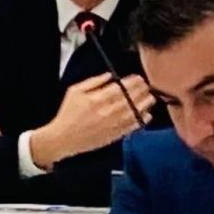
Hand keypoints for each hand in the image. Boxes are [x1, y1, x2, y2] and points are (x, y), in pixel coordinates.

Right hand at [30, 72, 154, 169]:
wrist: (62, 138)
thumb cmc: (67, 114)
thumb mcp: (75, 91)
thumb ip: (93, 82)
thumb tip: (109, 75)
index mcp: (96, 99)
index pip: (120, 88)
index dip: (131, 82)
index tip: (138, 77)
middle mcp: (106, 112)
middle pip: (129, 99)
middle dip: (140, 91)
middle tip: (146, 84)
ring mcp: (111, 125)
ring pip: (133, 113)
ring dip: (144, 104)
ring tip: (150, 97)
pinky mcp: (113, 136)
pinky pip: (130, 128)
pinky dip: (140, 121)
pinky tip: (147, 115)